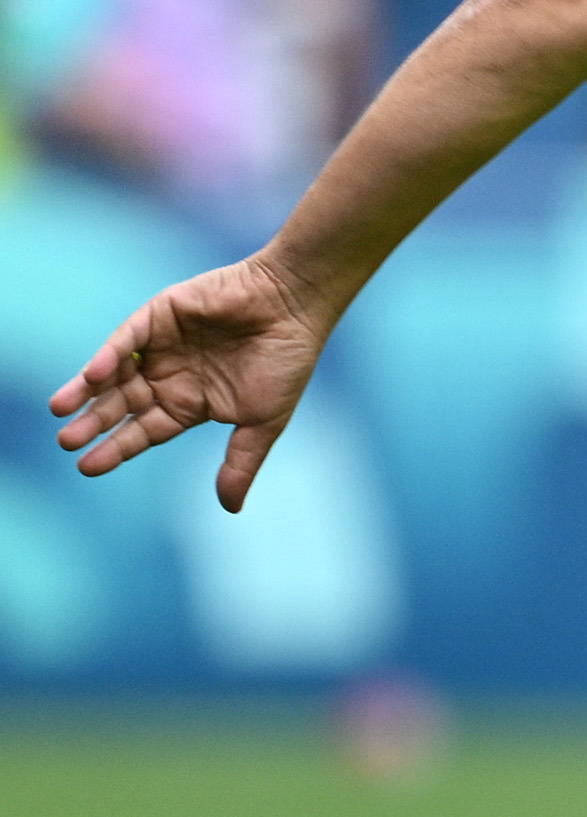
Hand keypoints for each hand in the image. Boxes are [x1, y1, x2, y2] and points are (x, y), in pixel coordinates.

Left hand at [47, 251, 338, 510]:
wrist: (295, 307)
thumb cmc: (286, 364)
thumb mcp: (263, 423)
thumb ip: (240, 463)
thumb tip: (230, 508)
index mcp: (191, 404)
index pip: (145, 431)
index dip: (117, 449)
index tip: (86, 467)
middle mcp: (170, 376)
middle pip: (121, 405)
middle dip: (93, 423)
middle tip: (66, 442)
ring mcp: (161, 345)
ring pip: (113, 373)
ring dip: (85, 390)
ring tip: (60, 408)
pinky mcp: (158, 315)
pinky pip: (126, 338)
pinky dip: (109, 355)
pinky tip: (95, 375)